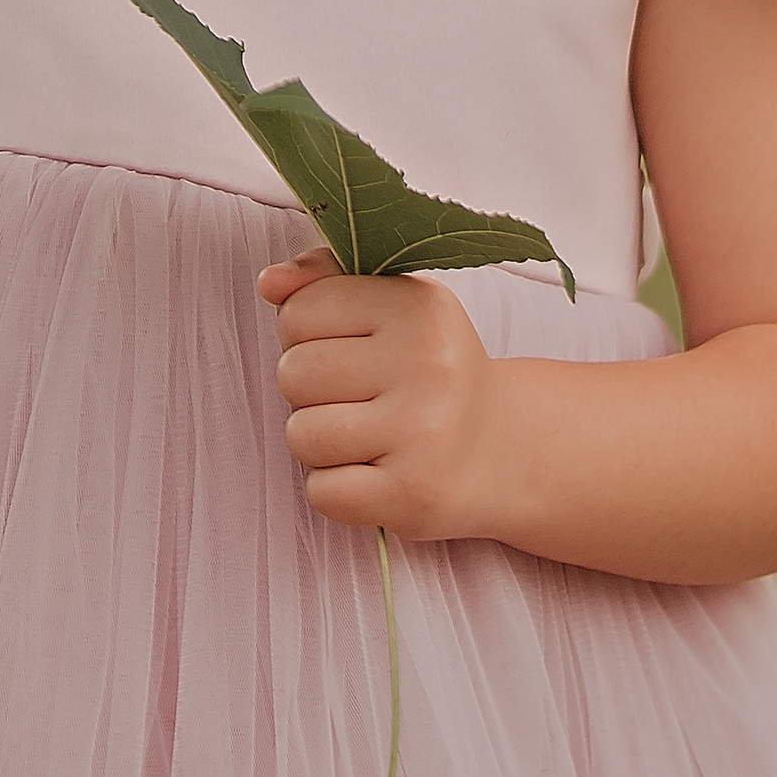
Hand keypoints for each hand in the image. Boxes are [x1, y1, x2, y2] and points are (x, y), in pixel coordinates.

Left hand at [259, 251, 510, 541]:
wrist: (506, 449)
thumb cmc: (433, 370)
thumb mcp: (396, 306)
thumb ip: (326, 281)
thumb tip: (269, 283)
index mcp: (419, 306)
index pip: (300, 311)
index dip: (308, 335)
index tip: (350, 350)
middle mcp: (427, 363)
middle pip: (293, 374)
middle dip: (311, 392)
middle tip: (360, 398)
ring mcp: (422, 432)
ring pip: (300, 435)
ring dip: (321, 445)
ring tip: (367, 437)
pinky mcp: (412, 495)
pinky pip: (321, 492)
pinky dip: (336, 490)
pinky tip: (375, 475)